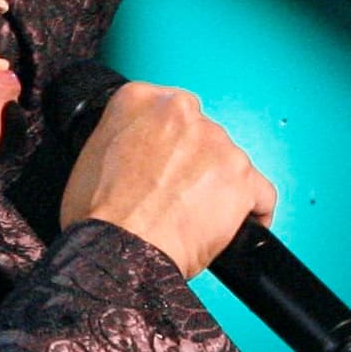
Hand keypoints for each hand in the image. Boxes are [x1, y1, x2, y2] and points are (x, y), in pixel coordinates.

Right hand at [58, 81, 277, 279]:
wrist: (118, 251)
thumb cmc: (100, 217)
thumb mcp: (89, 157)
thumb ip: (120, 139)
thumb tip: (132, 153)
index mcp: (140, 100)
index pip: (170, 111)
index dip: (169, 143)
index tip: (166, 162)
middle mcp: (181, 113)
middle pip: (201, 135)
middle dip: (194, 163)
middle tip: (176, 194)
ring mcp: (216, 144)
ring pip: (229, 163)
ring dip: (219, 187)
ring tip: (196, 218)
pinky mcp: (242, 177)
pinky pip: (261, 193)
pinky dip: (252, 212)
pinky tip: (235, 226)